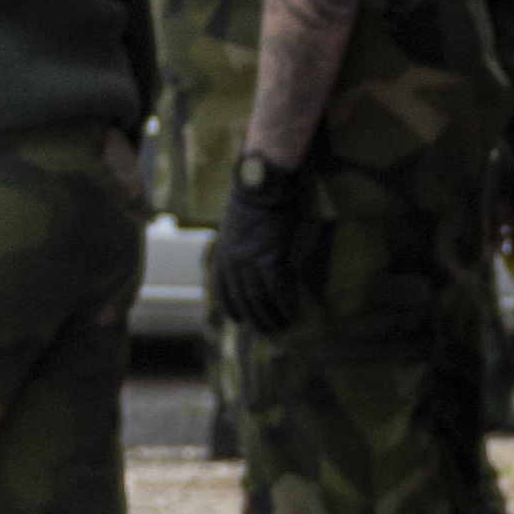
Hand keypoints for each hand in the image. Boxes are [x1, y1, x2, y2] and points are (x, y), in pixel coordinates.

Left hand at [202, 163, 312, 336]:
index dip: (229, 306)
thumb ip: (237, 243)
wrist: (262, 183)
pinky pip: (278, 289)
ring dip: (271, 316)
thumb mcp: (235, 222)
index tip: (237, 319)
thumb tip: (246, 257)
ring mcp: (250, 261)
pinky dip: (285, 304)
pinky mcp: (271, 257)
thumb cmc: (254, 196)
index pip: (221, 287)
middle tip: (267, 330)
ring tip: (282, 327)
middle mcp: (232, 260)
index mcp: (221, 251)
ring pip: (259, 298)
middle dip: (254, 317)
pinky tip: (293, 314)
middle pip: (242, 297)